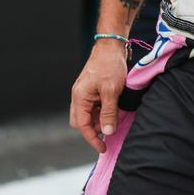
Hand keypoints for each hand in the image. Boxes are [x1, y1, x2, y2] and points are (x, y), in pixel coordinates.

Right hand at [69, 38, 128, 152]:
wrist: (111, 46)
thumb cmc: (109, 66)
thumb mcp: (111, 91)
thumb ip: (109, 113)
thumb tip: (107, 132)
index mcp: (79, 97)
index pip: (82, 125)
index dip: (92, 138)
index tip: (103, 148)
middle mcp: (79, 96)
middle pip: (81, 122)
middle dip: (93, 130)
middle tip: (109, 133)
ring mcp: (85, 93)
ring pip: (88, 115)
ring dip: (99, 121)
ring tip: (114, 121)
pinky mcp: (93, 90)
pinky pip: (94, 107)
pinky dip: (102, 112)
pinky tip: (113, 112)